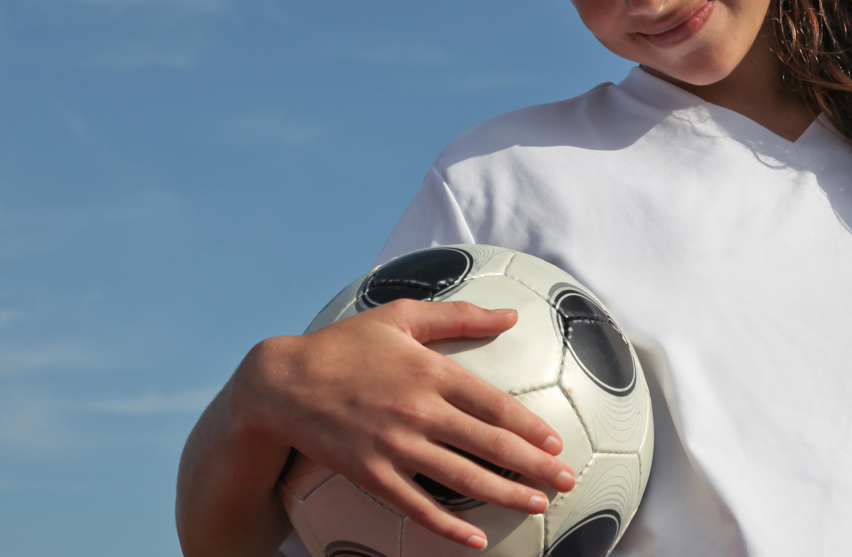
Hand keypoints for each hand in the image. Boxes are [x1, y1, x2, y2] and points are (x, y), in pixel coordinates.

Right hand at [236, 299, 577, 548]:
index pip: (493, 404)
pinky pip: (417, 507)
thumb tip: (510, 316)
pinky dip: (449, 526)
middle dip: (534, 467)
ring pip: (463, 478)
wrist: (284, 382)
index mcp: (431, 371)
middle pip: (489, 444)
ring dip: (506, 496)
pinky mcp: (372, 473)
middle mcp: (419, 410)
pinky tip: (475, 540)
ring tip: (538, 507)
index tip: (556, 442)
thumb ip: (458, 316)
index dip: (530, 426)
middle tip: (567, 482)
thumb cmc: (346, 344)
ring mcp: (395, 445)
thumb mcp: (401, 316)